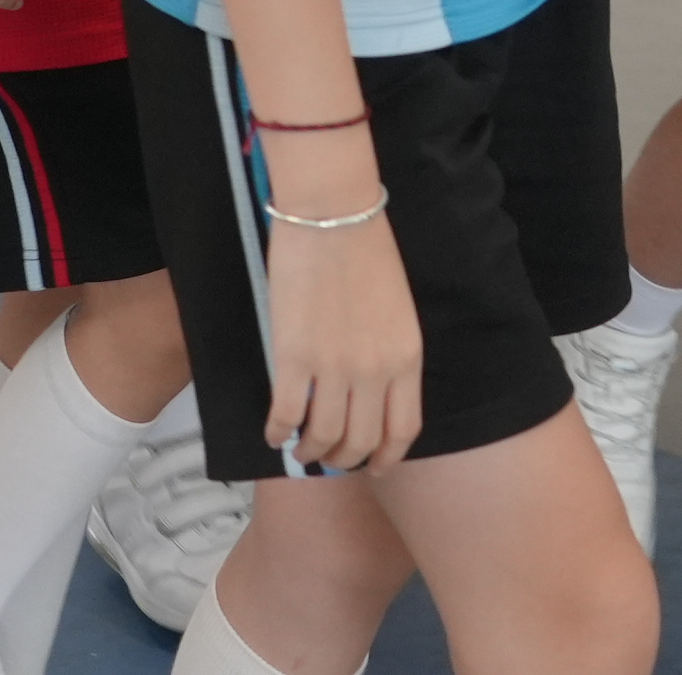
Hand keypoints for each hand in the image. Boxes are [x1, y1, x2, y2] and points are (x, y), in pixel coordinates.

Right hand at [258, 134, 421, 471]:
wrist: (333, 215)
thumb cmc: (365, 249)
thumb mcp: (396, 309)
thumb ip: (388, 352)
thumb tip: (370, 389)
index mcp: (406, 357)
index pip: (403, 429)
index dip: (386, 457)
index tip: (373, 465)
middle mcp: (375, 371)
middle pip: (361, 441)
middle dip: (344, 459)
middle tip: (329, 458)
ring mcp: (333, 368)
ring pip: (323, 437)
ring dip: (310, 452)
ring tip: (300, 449)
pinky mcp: (294, 358)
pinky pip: (286, 415)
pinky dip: (278, 432)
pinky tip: (274, 432)